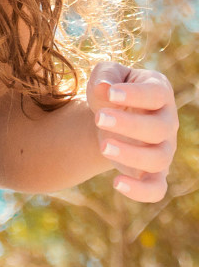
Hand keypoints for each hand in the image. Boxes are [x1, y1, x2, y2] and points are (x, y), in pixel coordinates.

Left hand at [86, 60, 178, 202]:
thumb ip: (105, 75)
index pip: (157, 94)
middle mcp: (168, 121)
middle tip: (99, 118)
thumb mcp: (106, 74)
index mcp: (160, 91)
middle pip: (160, 128)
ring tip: (103, 146)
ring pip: (158, 158)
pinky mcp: (155, 173)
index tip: (110, 94)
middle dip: (129, 125)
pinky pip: (157, 189)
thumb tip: (103, 87)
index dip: (135, 95)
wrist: (110, 115)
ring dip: (131, 155)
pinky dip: (141, 191)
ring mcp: (164, 149)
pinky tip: (116, 183)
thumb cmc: (111, 90)